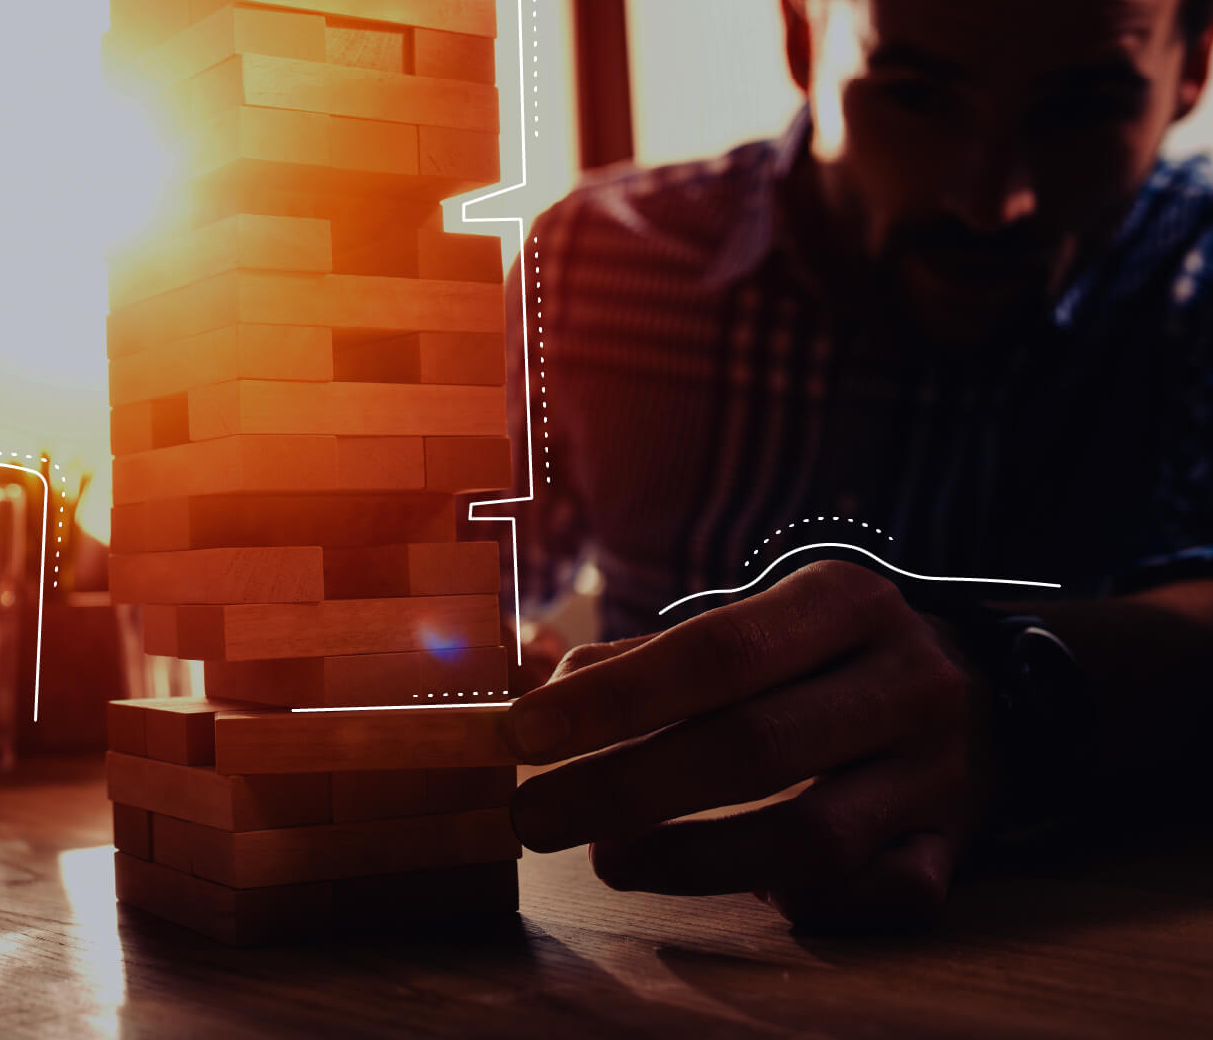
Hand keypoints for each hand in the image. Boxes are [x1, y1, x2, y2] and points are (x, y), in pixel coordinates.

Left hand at [501, 560, 995, 930]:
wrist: (981, 688)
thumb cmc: (820, 658)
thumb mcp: (754, 626)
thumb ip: (646, 661)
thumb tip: (541, 698)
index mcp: (842, 602)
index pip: (717, 651)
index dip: (615, 699)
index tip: (523, 734)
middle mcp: (904, 678)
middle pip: (753, 746)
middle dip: (625, 789)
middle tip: (534, 817)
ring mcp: (940, 769)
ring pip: (813, 837)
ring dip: (693, 860)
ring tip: (608, 859)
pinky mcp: (957, 845)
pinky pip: (883, 893)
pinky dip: (813, 902)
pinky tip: (756, 895)